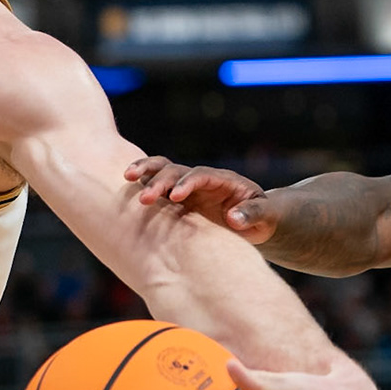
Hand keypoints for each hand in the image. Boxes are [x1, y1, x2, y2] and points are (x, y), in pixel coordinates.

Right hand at [124, 156, 275, 243]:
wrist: (255, 219)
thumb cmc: (263, 217)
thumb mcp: (266, 216)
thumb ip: (252, 214)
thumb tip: (234, 219)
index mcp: (222, 180)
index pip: (201, 175)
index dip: (187, 183)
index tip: (175, 197)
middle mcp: (201, 179)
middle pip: (177, 170)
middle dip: (160, 181)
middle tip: (144, 198)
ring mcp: (187, 186)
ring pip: (162, 171)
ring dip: (145, 172)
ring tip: (126, 177)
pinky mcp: (176, 198)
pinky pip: (156, 186)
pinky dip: (141, 184)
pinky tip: (124, 190)